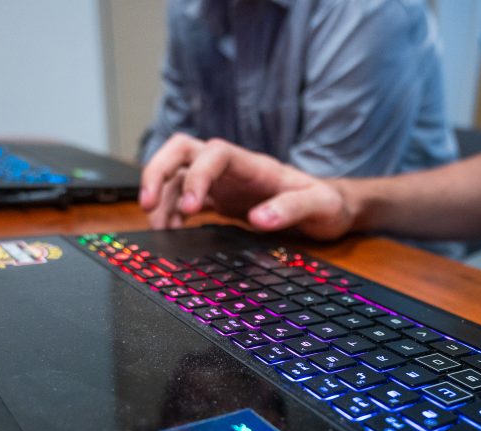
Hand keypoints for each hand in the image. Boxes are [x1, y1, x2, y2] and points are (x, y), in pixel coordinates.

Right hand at [139, 133, 355, 239]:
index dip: (197, 176)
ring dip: (161, 196)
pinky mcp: (221, 199)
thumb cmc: (329, 204)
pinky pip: (185, 197)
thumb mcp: (321, 207)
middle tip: (147, 204)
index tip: (193, 208)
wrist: (333, 209)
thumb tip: (260, 220)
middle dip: (158, 171)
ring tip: (158, 226)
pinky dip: (171, 211)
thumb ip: (293, 209)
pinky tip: (171, 230)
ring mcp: (224, 182)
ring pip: (177, 174)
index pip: (213, 154)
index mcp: (255, 165)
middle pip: (182, 151)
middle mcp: (233, 169)